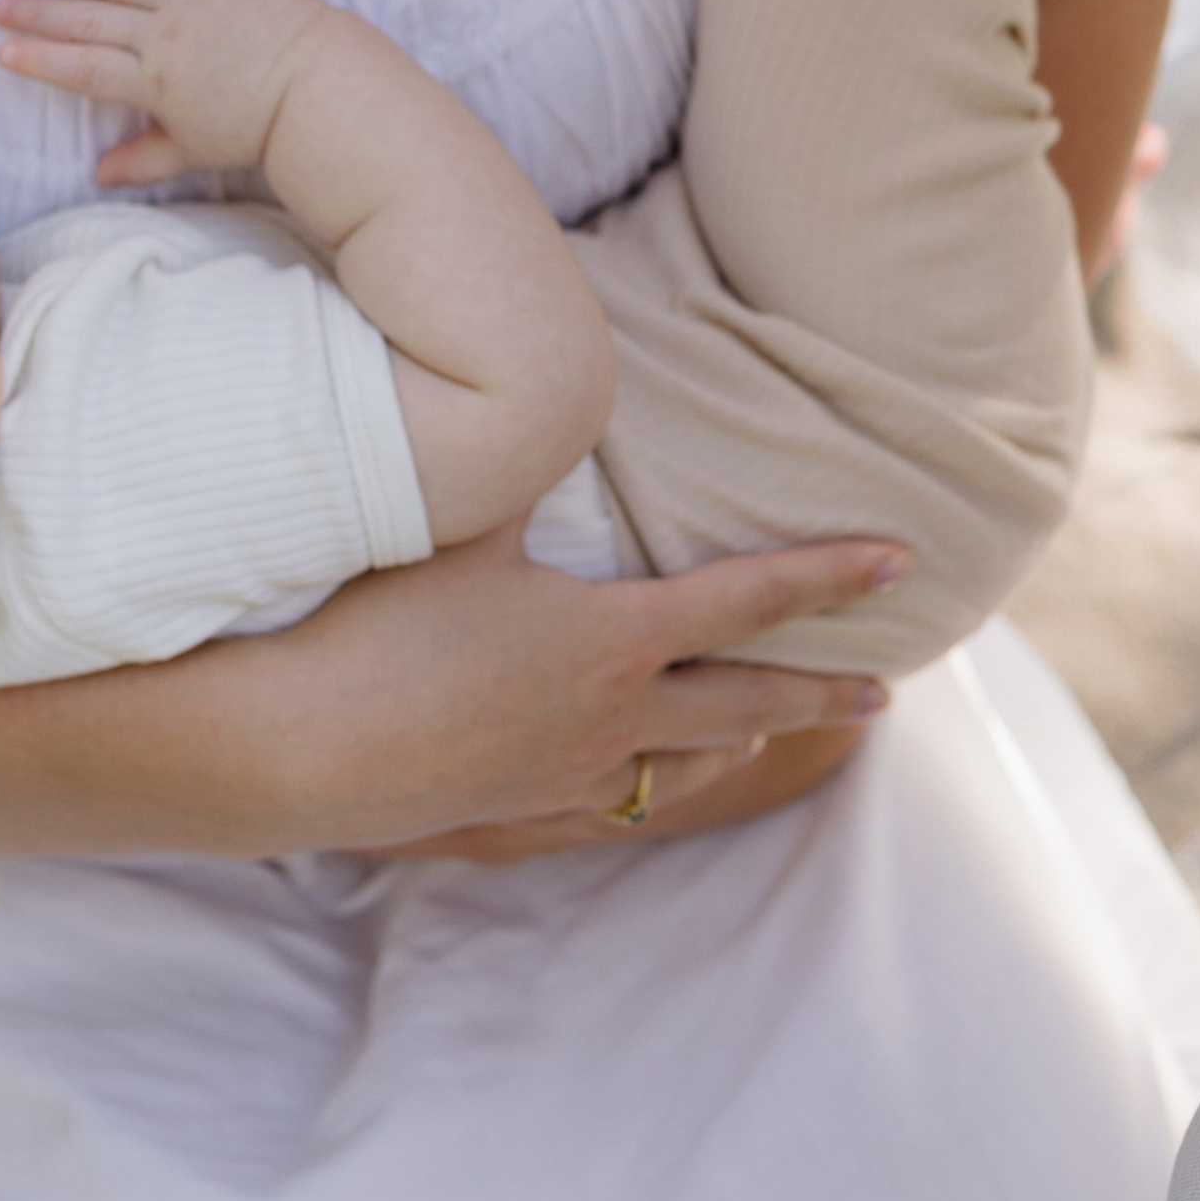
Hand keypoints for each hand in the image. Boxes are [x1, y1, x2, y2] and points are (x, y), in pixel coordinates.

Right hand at [0, 0, 325, 183]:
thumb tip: (98, 175)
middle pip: (87, 19)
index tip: (1, 51)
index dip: (39, 59)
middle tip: (0, 5)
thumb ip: (143, 159)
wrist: (318, 88)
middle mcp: (163, 33)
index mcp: (152, 81)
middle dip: (38, 13)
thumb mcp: (194, 150)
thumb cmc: (257, 127)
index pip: (81, 68)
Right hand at [255, 518, 904, 851]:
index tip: (902, 563)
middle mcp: (608, 717)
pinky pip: (613, 804)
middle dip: (819, 692)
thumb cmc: (376, 625)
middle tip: (885, 690)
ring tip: (776, 727)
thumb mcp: (461, 521)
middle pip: (742, 703)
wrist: (297, 751)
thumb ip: (523, 460)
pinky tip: (651, 781)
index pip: (746, 602)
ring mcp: (565, 776)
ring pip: (682, 766)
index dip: (827, 577)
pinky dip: (654, 785)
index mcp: (610, 639)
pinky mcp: (516, 814)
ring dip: (739, 739)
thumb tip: (557, 386)